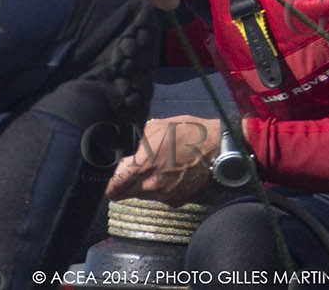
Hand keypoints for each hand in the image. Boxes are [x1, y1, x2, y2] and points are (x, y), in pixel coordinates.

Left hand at [106, 116, 221, 204]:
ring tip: (159, 168)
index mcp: (142, 166)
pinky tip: (172, 175)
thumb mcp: (156, 127)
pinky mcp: (178, 201)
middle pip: (125, 195)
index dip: (110, 184)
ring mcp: (165, 196)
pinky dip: (162, 189)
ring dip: (145, 186)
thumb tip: (126, 147)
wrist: (218, 148)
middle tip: (134, 172)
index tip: (113, 178)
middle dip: (126, 185)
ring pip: (143, 196)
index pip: (113, 189)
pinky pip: (161, 198)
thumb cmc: (188, 133)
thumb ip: (136, 141)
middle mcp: (151, 186)